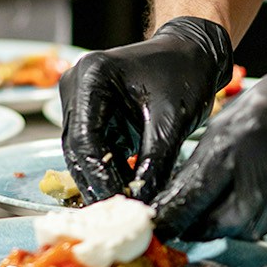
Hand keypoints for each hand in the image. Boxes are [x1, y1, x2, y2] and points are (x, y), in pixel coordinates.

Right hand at [60, 16, 231, 203]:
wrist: (190, 52)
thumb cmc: (184, 73)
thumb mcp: (172, 119)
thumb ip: (155, 161)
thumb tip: (145, 203)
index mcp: (91, 77)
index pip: (84, 139)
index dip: (99, 177)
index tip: (119, 204)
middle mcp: (76, 85)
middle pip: (77, 148)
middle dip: (98, 182)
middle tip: (121, 214)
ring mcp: (80, 98)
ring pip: (82, 151)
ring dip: (102, 178)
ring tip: (125, 206)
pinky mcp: (90, 111)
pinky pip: (93, 147)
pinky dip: (109, 169)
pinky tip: (126, 189)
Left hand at [149, 58, 266, 240]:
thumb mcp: (232, 118)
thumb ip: (208, 158)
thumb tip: (184, 192)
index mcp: (235, 146)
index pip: (193, 197)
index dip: (174, 214)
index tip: (162, 222)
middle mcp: (265, 175)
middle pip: (222, 225)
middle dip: (204, 225)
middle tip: (197, 219)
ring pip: (253, 228)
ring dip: (237, 218)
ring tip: (242, 190)